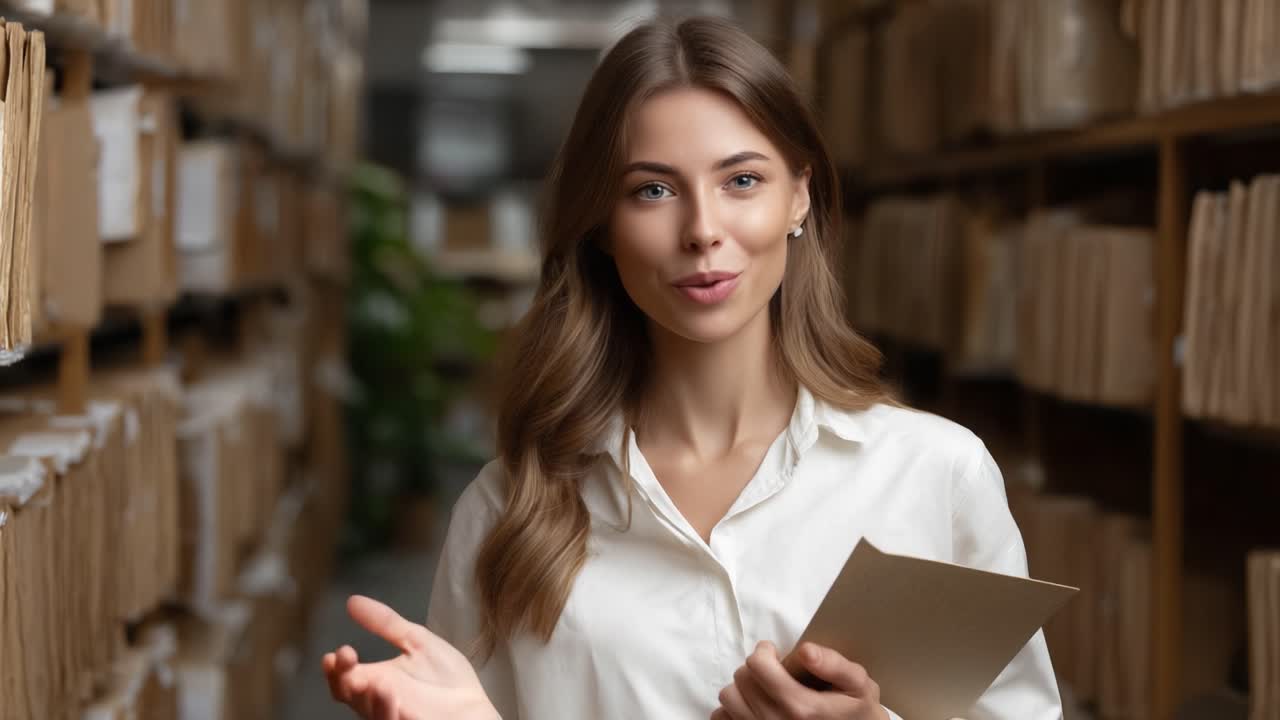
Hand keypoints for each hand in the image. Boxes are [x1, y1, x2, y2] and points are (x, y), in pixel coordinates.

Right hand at [322, 595, 499, 719]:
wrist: (474, 705)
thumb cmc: (446, 678)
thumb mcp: (416, 641)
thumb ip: (386, 623)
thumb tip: (352, 601)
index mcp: (375, 680)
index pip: (344, 677)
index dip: (333, 668)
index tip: (332, 654)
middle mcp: (376, 700)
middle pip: (346, 694)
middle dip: (340, 677)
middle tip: (345, 657)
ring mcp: (390, 714)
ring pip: (366, 710)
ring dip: (362, 694)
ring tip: (365, 678)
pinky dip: (385, 711)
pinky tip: (389, 693)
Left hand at [711, 641, 888, 719]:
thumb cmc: (857, 714)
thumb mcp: (859, 686)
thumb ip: (834, 665)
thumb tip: (805, 650)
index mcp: (800, 707)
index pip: (757, 665)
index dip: (764, 652)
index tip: (775, 654)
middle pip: (741, 678)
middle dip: (755, 668)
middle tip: (773, 671)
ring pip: (728, 698)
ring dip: (743, 688)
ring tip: (763, 689)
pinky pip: (723, 719)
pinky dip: (733, 710)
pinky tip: (754, 707)